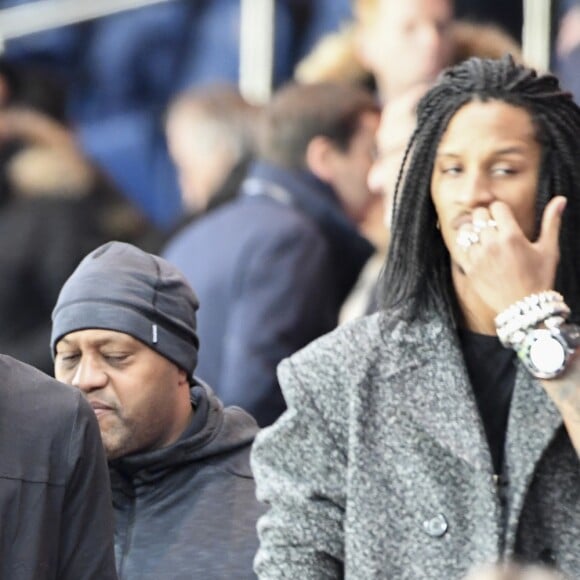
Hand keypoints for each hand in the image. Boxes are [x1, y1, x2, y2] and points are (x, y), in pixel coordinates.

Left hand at [455, 196, 566, 313]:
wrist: (524, 308)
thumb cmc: (540, 278)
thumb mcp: (549, 249)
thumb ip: (551, 222)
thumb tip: (560, 199)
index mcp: (512, 236)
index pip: (497, 207)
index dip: (501, 210)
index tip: (505, 218)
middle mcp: (492, 244)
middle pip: (479, 215)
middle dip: (486, 217)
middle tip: (494, 227)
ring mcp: (478, 257)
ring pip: (466, 230)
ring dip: (473, 230)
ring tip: (483, 237)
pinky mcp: (469, 269)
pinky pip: (459, 248)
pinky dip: (465, 245)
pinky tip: (475, 249)